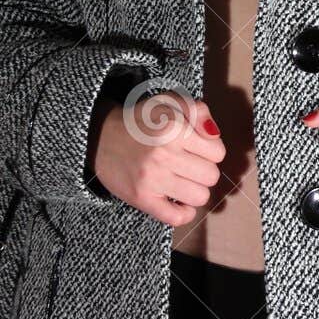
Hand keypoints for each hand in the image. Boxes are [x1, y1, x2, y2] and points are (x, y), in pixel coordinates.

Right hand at [91, 93, 225, 224]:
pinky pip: (176, 217)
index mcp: (173, 128)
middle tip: (188, 164)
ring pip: (200, 197)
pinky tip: (179, 202)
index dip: (210, 151)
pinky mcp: (141, 198)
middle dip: (204, 169)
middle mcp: (163, 154)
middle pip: (211, 176)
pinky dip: (184, 213)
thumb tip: (214, 134)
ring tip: (182, 180)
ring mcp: (152, 179)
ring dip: (195, 190)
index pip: (218, 153)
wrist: (100, 137)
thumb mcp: (169, 101)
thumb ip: (198, 110)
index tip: (196, 148)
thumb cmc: (141, 120)